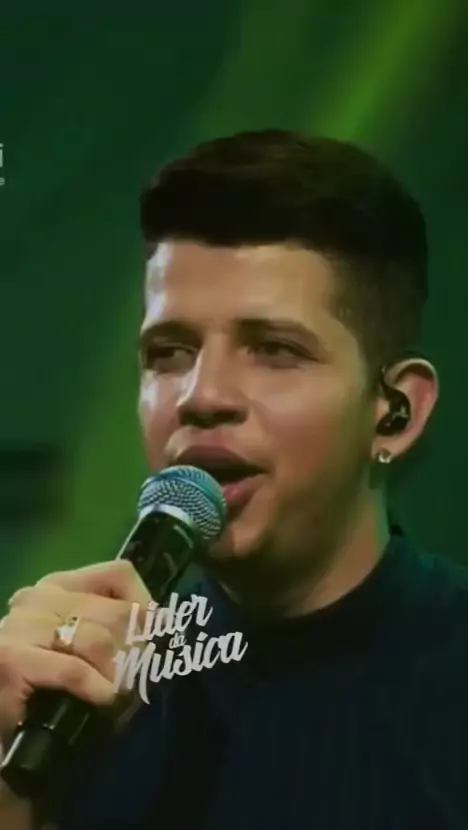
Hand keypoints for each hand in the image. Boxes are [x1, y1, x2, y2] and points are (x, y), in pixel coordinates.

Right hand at [0, 561, 151, 747]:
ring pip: (98, 640)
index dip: (145, 605)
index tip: (157, 636)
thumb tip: (163, 620)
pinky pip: (74, 670)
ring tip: (121, 696)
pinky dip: (97, 688)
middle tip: (139, 680)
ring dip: (118, 674)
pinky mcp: (10, 660)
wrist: (0, 736)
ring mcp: (20, 626)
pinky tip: (103, 701)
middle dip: (135, 650)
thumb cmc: (43, 689)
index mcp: (56, 585)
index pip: (117, 573)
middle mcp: (37, 597)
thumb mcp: (82, 647)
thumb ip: (114, 627)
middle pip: (114, 612)